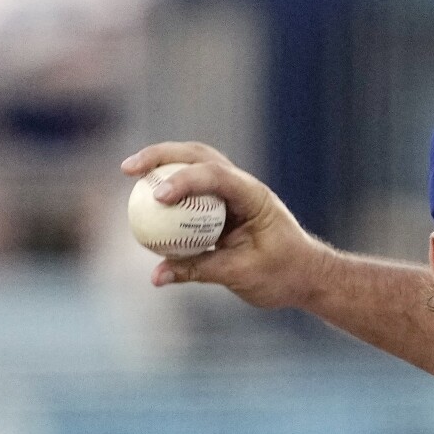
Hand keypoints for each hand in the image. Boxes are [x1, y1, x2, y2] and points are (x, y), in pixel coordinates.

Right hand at [121, 142, 334, 308]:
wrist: (305, 277)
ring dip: (161, 165)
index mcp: (254, 197)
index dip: (183, 181)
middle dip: (161, 156)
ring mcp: (231, 195)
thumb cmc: (283, 274)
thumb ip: (199, 270)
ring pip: (193, 167)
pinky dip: (168, 194)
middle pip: (198, 157)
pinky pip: (190, 195)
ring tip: (130, 172)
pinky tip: (143, 202)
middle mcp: (242, 188)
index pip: (216, 176)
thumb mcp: (242, 274)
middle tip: (128, 168)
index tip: (157, 197)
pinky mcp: (221, 208)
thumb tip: (156, 276)